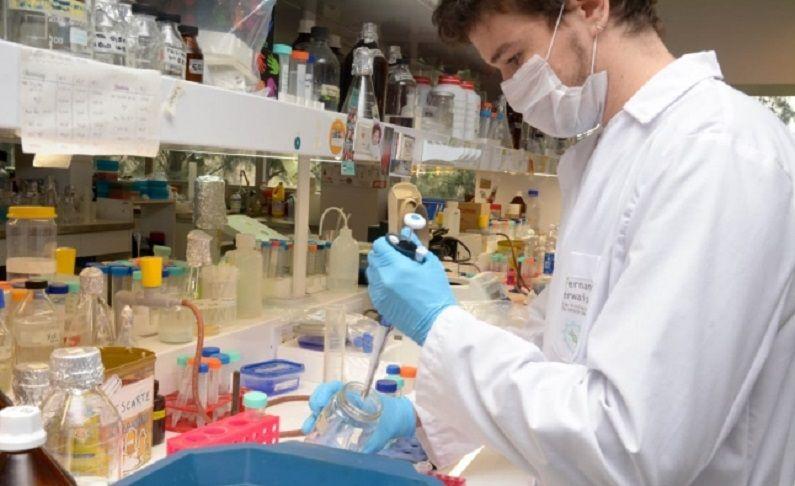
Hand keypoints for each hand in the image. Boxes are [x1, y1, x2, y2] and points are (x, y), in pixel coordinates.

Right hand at [302, 381, 416, 453]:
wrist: (400, 417)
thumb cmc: (391, 417)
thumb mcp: (382, 430)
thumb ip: (372, 442)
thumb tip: (360, 453)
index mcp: (355, 396)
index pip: (335, 386)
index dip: (323, 392)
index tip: (319, 404)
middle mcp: (347, 399)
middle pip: (325, 397)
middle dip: (315, 407)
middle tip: (310, 422)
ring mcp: (344, 408)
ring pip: (324, 408)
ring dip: (314, 418)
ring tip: (308, 430)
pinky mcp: (344, 418)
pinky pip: (328, 417)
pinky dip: (320, 424)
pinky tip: (315, 435)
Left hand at [366, 234, 455, 344]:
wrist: (435, 323)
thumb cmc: (437, 292)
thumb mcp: (431, 265)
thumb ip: (416, 248)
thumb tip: (407, 236)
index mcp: (397, 266)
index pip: (379, 245)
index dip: (387, 242)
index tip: (396, 244)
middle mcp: (383, 278)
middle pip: (373, 257)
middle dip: (383, 253)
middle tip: (397, 257)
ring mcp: (378, 293)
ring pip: (371, 272)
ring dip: (380, 267)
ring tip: (396, 272)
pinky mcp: (378, 304)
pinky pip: (373, 286)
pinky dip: (380, 282)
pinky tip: (394, 286)